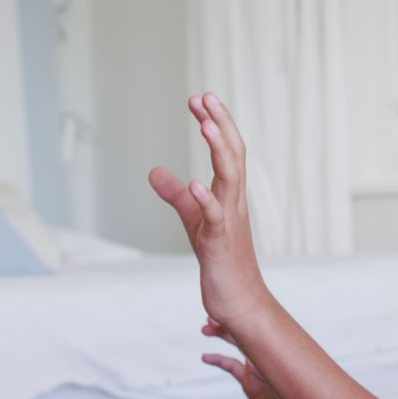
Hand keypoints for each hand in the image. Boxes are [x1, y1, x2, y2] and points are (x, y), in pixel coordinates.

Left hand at [149, 92, 265, 323]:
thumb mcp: (194, 222)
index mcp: (229, 196)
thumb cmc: (222, 262)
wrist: (242, 302)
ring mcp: (230, 222)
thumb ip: (177, 195)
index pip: (227, 152)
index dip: (216, 124)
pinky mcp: (220, 244)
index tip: (200, 99)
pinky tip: (195, 182)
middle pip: (233, 155)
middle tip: (205, 95)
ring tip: (206, 123)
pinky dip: (207, 199)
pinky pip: (215, 218)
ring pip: (230, 178)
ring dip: (219, 150)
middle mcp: (234, 203)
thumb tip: (154, 170)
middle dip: (221, 124)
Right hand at [202, 318, 335, 398]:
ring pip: (239, 347)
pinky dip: (220, 361)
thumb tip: (263, 363)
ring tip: (205, 328)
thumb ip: (276, 379)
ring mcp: (261, 371)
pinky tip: (206, 357)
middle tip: (211, 316)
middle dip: (230, 323)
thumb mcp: (290, 396)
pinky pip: (234, 368)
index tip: (232, 305)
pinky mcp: (253, 386)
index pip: (262, 330)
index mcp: (279, 357)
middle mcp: (271, 360)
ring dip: (223, 336)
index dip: (246, 317)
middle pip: (248, 334)